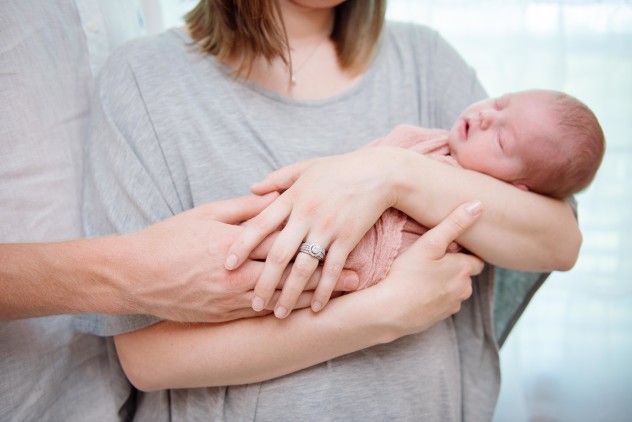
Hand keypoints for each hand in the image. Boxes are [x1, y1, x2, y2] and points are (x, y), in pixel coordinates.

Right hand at [118, 194, 359, 322]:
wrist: (135, 275)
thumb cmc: (169, 239)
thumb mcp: (206, 214)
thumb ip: (244, 209)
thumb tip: (275, 200)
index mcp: (235, 244)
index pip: (283, 242)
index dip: (315, 243)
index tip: (343, 241)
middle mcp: (237, 274)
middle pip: (289, 274)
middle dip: (323, 275)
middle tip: (355, 277)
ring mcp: (230, 298)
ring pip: (280, 298)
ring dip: (309, 297)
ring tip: (335, 296)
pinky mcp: (222, 314)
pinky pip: (259, 314)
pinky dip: (283, 311)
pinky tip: (300, 310)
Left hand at [224, 147, 405, 317]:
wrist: (378, 173)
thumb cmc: (339, 169)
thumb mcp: (304, 168)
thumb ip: (276, 179)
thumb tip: (250, 188)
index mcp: (292, 198)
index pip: (259, 225)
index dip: (241, 246)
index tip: (227, 266)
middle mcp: (306, 215)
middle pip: (278, 254)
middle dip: (263, 282)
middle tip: (253, 303)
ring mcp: (327, 228)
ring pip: (304, 267)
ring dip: (290, 293)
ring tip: (279, 314)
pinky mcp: (348, 238)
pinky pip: (333, 269)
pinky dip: (325, 290)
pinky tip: (316, 307)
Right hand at [371, 200, 484, 337]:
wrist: (389, 311)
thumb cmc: (407, 275)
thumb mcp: (430, 243)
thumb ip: (454, 223)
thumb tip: (478, 205)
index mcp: (464, 270)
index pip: (476, 259)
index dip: (462, 252)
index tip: (445, 248)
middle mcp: (464, 290)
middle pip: (464, 274)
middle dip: (452, 267)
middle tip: (429, 260)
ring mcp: (451, 306)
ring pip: (453, 289)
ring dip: (443, 283)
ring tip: (421, 275)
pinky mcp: (439, 318)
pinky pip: (442, 303)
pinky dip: (433, 297)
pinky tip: (417, 291)